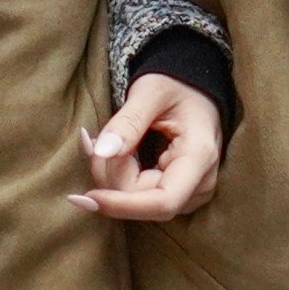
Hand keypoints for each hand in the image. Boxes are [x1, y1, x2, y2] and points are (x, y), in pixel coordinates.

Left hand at [67, 71, 224, 221]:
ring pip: (136, 203)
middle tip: (92, 139)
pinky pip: (139, 198)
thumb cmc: (176, 84)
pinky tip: (114, 153)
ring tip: (105, 140)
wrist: (194, 90)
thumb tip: (101, 152)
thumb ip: (128, 121)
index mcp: (199, 157)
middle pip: (142, 200)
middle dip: (110, 173)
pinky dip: (118, 178)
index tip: (88, 196)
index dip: (123, 205)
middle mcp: (200, 184)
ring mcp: (191, 194)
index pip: (163, 202)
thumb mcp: (151, 92)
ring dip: (111, 175)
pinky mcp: (178, 195)